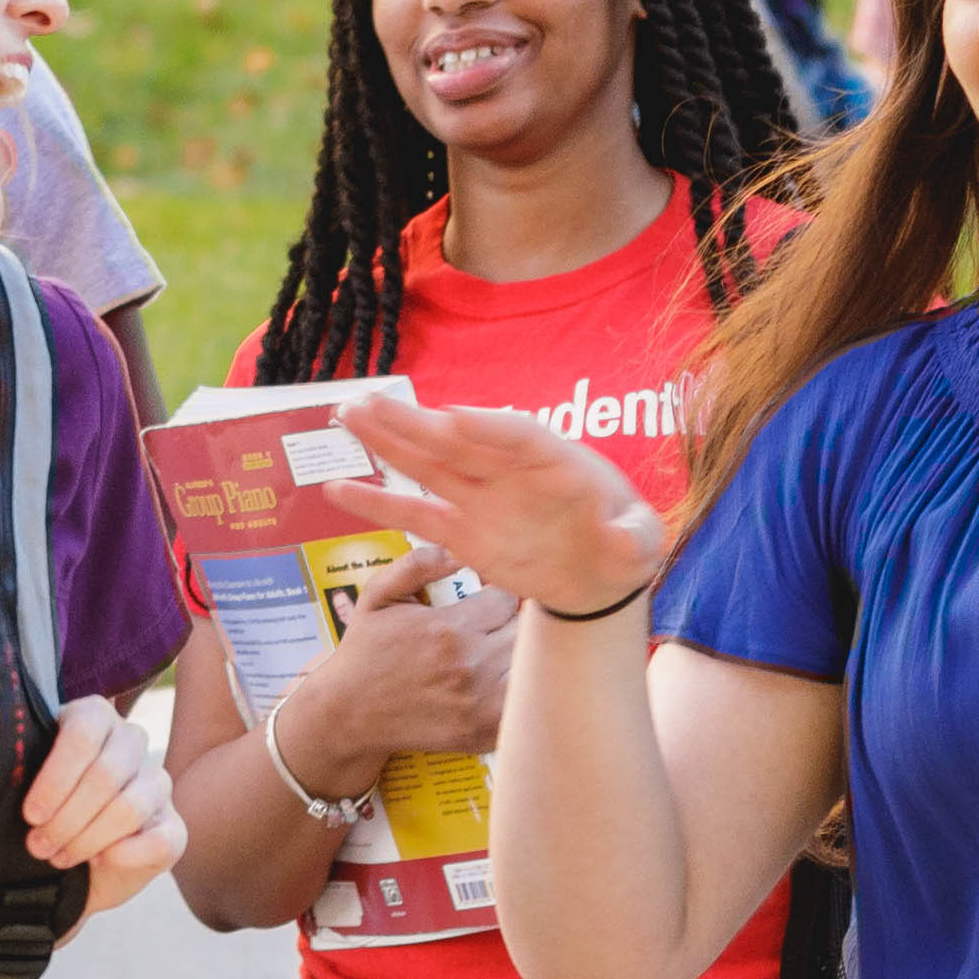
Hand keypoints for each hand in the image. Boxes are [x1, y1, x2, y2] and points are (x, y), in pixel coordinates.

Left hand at [0, 694, 187, 922]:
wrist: (45, 872)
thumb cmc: (19, 814)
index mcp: (90, 718)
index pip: (84, 732)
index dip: (57, 777)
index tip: (30, 814)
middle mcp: (129, 742)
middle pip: (108, 772)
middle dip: (68, 818)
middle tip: (37, 845)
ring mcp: (156, 783)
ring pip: (132, 806)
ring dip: (88, 839)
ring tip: (58, 857)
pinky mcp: (172, 826)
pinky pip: (162, 839)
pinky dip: (125, 856)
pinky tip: (98, 862)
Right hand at [280, 554, 516, 775]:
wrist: (349, 713)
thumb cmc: (367, 650)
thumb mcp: (379, 595)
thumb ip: (419, 563)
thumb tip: (460, 551)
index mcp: (448, 628)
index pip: (507, 598)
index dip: (499, 596)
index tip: (489, 603)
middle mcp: (470, 665)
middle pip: (526, 631)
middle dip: (516, 623)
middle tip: (499, 627)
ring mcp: (481, 703)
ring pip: (532, 666)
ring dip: (523, 656)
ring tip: (502, 653)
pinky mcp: (485, 732)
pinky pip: (525, 703)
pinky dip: (523, 692)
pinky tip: (503, 683)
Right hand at [315, 396, 665, 618]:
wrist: (601, 578)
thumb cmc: (624, 546)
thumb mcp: (641, 543)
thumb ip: (634, 538)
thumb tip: (623, 535)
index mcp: (557, 460)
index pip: (519, 435)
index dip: (489, 426)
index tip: (454, 417)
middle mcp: (510, 471)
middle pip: (459, 440)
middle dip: (416, 422)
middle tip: (371, 400)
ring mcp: (482, 499)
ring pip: (429, 466)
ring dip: (389, 442)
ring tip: (347, 415)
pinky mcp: (463, 532)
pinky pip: (416, 516)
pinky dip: (378, 505)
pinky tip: (336, 489)